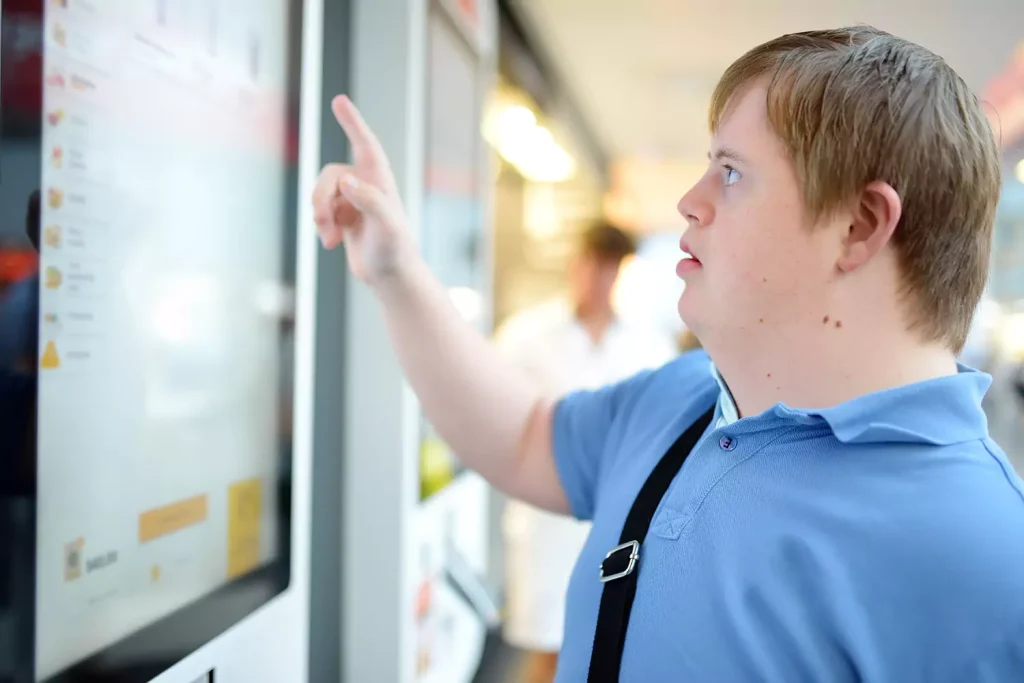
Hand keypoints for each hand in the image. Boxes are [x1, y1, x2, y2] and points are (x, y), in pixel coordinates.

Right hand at [312, 95, 414, 285]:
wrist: (391, 276)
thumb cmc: (395, 250)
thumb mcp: (387, 227)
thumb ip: (370, 201)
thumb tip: (346, 181)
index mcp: (380, 180)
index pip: (365, 144)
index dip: (352, 122)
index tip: (339, 100)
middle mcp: (365, 185)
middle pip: (330, 175)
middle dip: (320, 198)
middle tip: (322, 223)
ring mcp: (353, 200)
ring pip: (321, 193)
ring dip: (320, 216)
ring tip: (330, 240)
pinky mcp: (344, 215)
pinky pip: (320, 211)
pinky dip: (322, 227)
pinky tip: (332, 243)